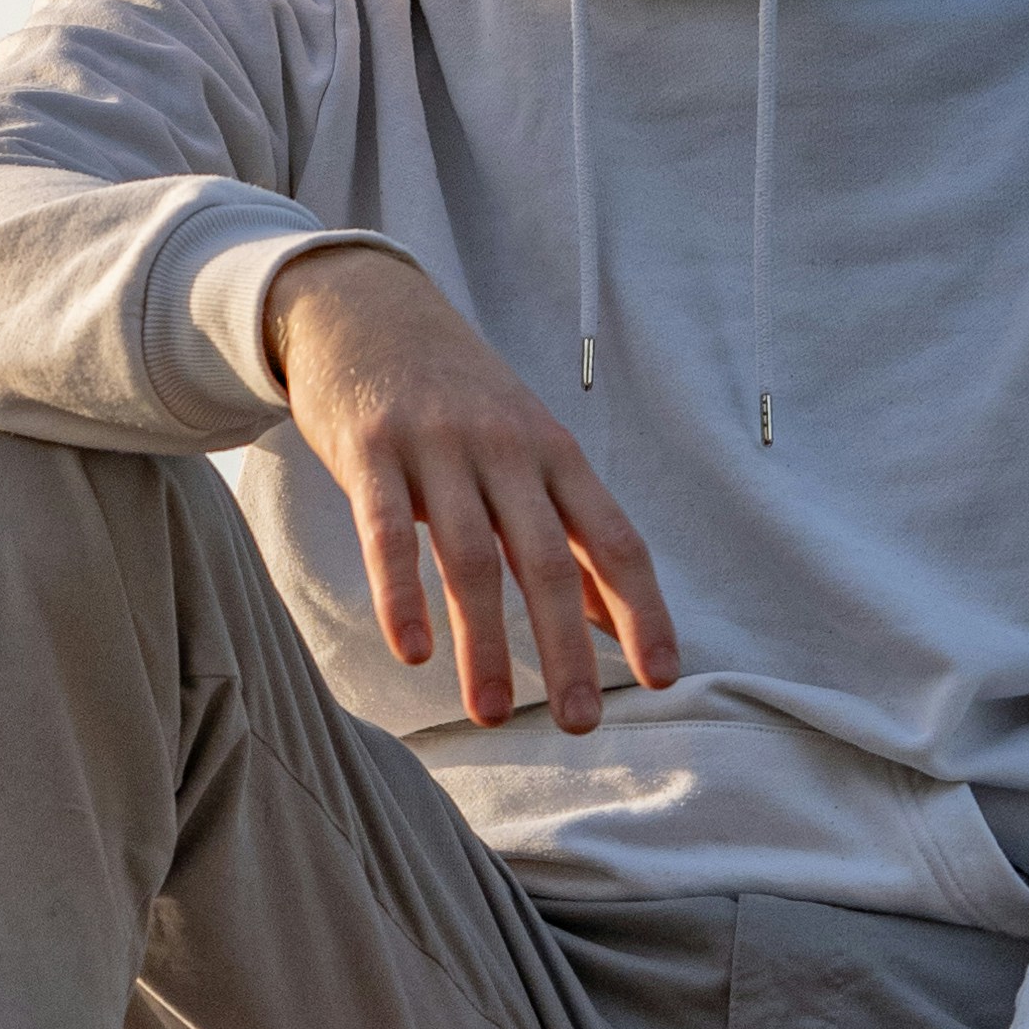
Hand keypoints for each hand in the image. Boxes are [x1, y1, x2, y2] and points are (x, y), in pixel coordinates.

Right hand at [262, 236, 677, 738]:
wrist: (365, 306)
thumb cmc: (457, 396)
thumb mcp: (525, 450)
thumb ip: (567, 532)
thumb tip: (616, 621)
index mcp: (555, 454)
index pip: (614, 540)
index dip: (642, 611)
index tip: (663, 678)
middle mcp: (506, 448)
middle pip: (547, 560)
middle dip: (568, 649)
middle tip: (580, 722)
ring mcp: (438, 446)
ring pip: (470, 557)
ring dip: (483, 643)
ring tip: (490, 715)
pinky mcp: (370, 450)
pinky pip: (386, 532)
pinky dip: (400, 594)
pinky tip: (412, 652)